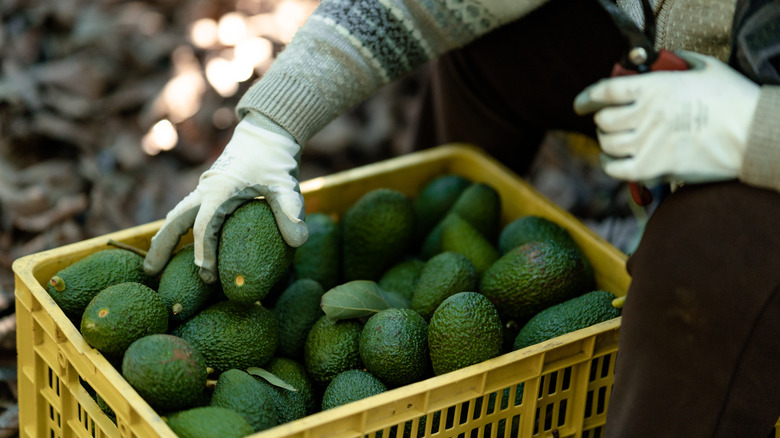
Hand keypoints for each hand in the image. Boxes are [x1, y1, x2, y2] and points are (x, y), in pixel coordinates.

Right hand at [144, 118, 308, 282]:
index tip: (207, 276)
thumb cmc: (275, 160)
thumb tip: (299, 242)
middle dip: (162, 246)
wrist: (266, 135)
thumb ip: (291, 211)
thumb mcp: (286, 185)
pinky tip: (176, 248)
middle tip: (149, 273)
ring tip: (152, 266)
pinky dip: (176, 230)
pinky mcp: (208, 191)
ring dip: (163, 239)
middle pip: (174, 221)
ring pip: (175, 216)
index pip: (206, 226)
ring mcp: (204, 190)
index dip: (205, 252)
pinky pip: (186, 214)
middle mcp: (205, 190)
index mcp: (220, 190)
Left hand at [573, 51, 759, 184]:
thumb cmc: (733, 99)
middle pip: (603, 120)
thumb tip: (663, 60)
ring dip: (606, 142)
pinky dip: (609, 164)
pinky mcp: (653, 167)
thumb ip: (679, 61)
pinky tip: (613, 160)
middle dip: (602, 121)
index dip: (587, 97)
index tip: (581, 104)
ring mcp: (647, 142)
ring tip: (613, 140)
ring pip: (607, 144)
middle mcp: (645, 114)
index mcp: (654, 87)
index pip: (605, 90)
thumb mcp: (705, 67)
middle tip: (609, 123)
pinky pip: (615, 169)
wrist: (752, 133)